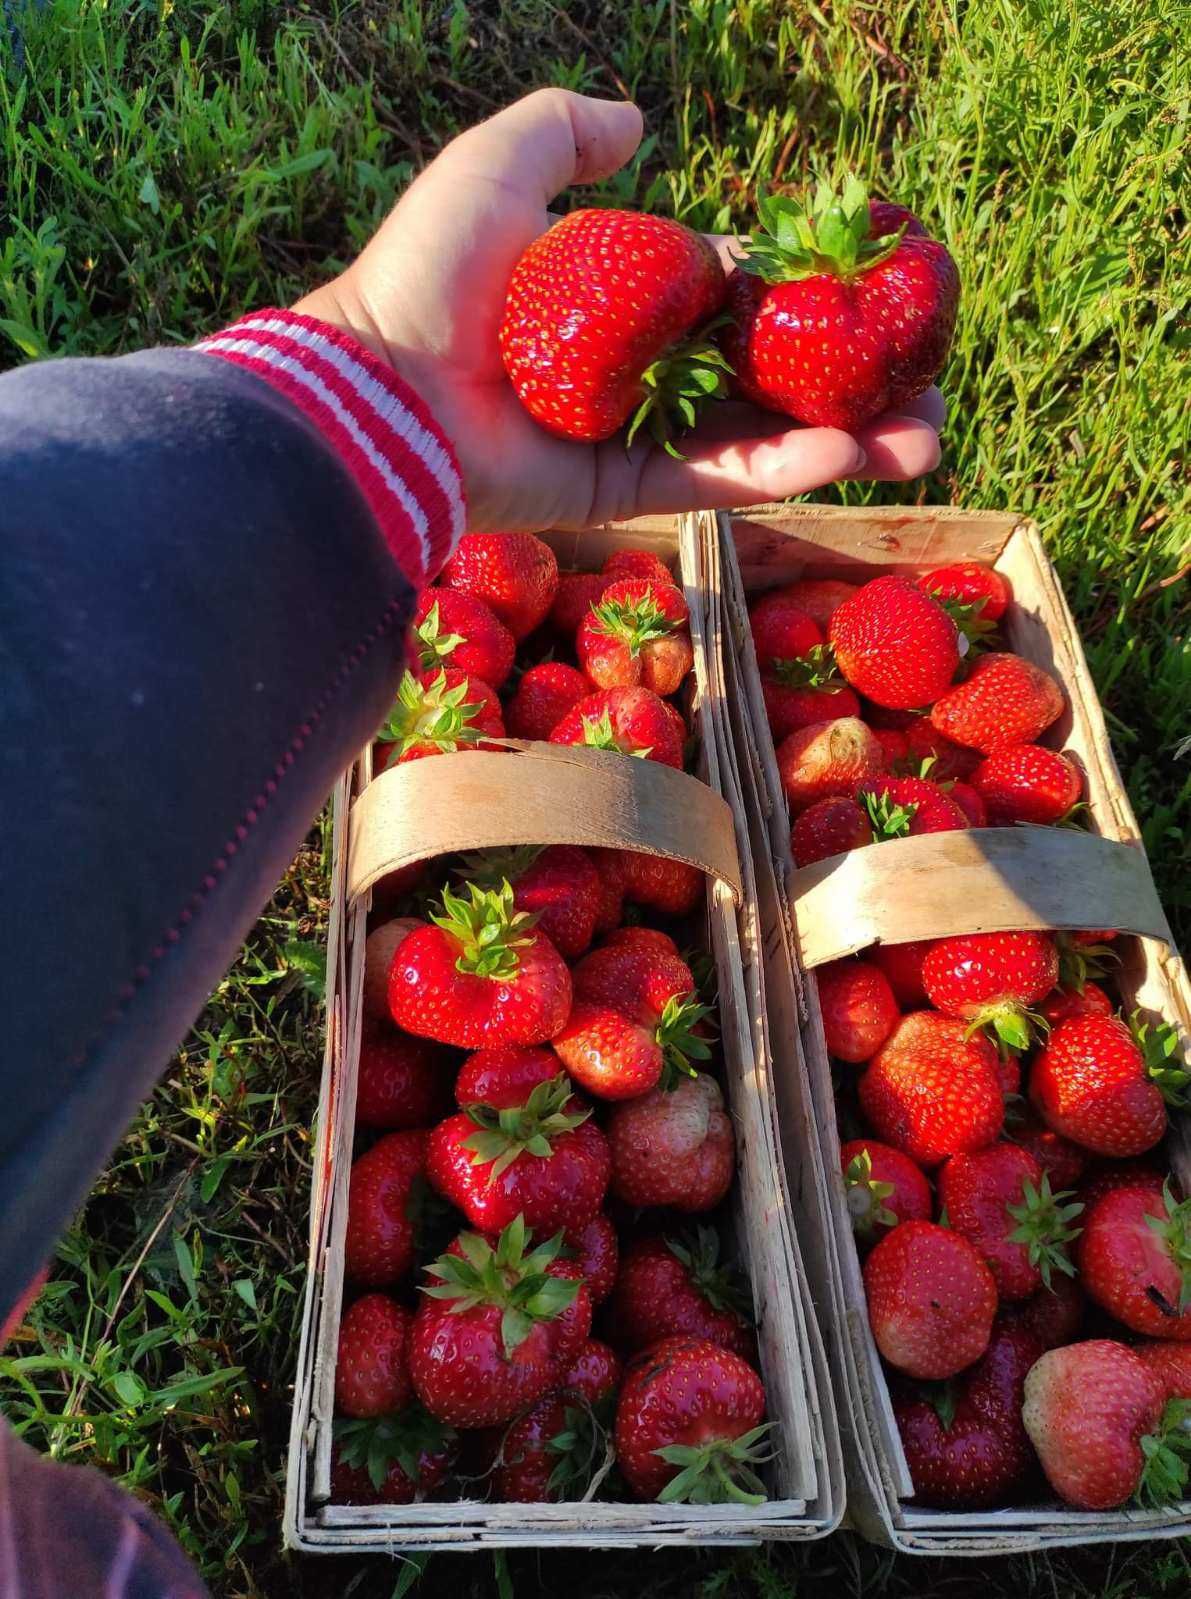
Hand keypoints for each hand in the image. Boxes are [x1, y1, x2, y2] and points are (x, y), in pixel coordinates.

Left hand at [296, 88, 943, 532]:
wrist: (381, 385)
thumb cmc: (433, 271)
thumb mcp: (497, 164)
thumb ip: (564, 129)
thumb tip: (640, 127)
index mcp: (621, 295)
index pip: (736, 291)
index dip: (810, 293)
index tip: (882, 295)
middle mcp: (640, 368)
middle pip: (767, 372)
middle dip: (852, 381)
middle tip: (928, 386)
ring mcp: (636, 436)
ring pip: (760, 436)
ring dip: (848, 438)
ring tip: (929, 436)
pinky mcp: (623, 494)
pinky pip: (717, 480)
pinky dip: (784, 468)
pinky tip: (853, 454)